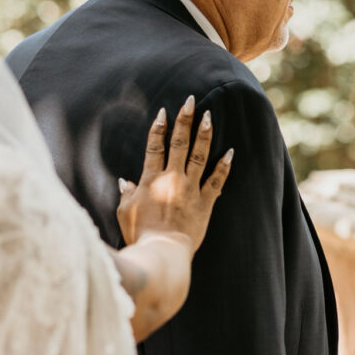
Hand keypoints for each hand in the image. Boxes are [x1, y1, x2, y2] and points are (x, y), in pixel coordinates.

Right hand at [117, 95, 232, 254]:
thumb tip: (123, 181)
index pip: (154, 147)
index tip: (163, 113)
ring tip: (209, 116)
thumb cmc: (140, 235)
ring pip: (199, 155)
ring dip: (204, 134)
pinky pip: (217, 181)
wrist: (162, 252)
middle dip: (184, 120)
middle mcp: (171, 178)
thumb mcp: (124, 213)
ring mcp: (190, 189)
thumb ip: (125, 194)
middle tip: (191, 101)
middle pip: (179, 143)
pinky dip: (224, 166)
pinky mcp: (205, 203)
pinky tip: (230, 152)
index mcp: (150, 180)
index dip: (158, 128)